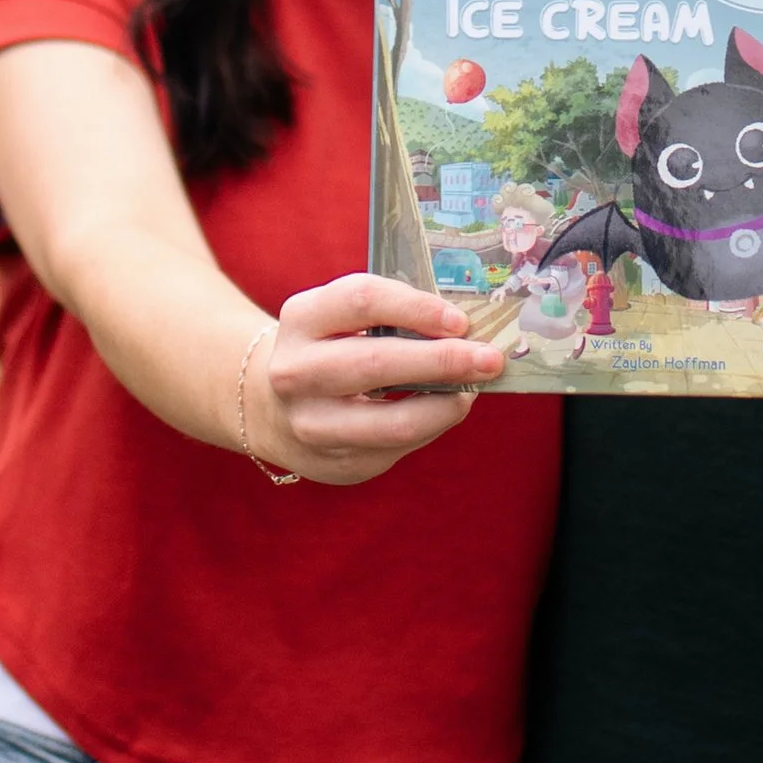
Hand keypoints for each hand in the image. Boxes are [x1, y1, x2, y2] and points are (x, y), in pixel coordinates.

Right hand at [251, 276, 507, 485]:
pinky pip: (399, 448)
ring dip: (447, 405)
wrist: (271, 408)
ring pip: (394, 421)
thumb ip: (394, 318)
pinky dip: (432, 426)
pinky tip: (446, 409)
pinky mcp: (334, 463)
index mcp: (302, 318)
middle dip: (443, 361)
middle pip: (378, 363)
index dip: (417, 308)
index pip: (362, 300)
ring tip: (474, 390)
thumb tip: (468, 333)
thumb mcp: (342, 320)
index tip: (460, 320)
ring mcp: (311, 424)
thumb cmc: (330, 349)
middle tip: (490, 359)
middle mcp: (295, 371)